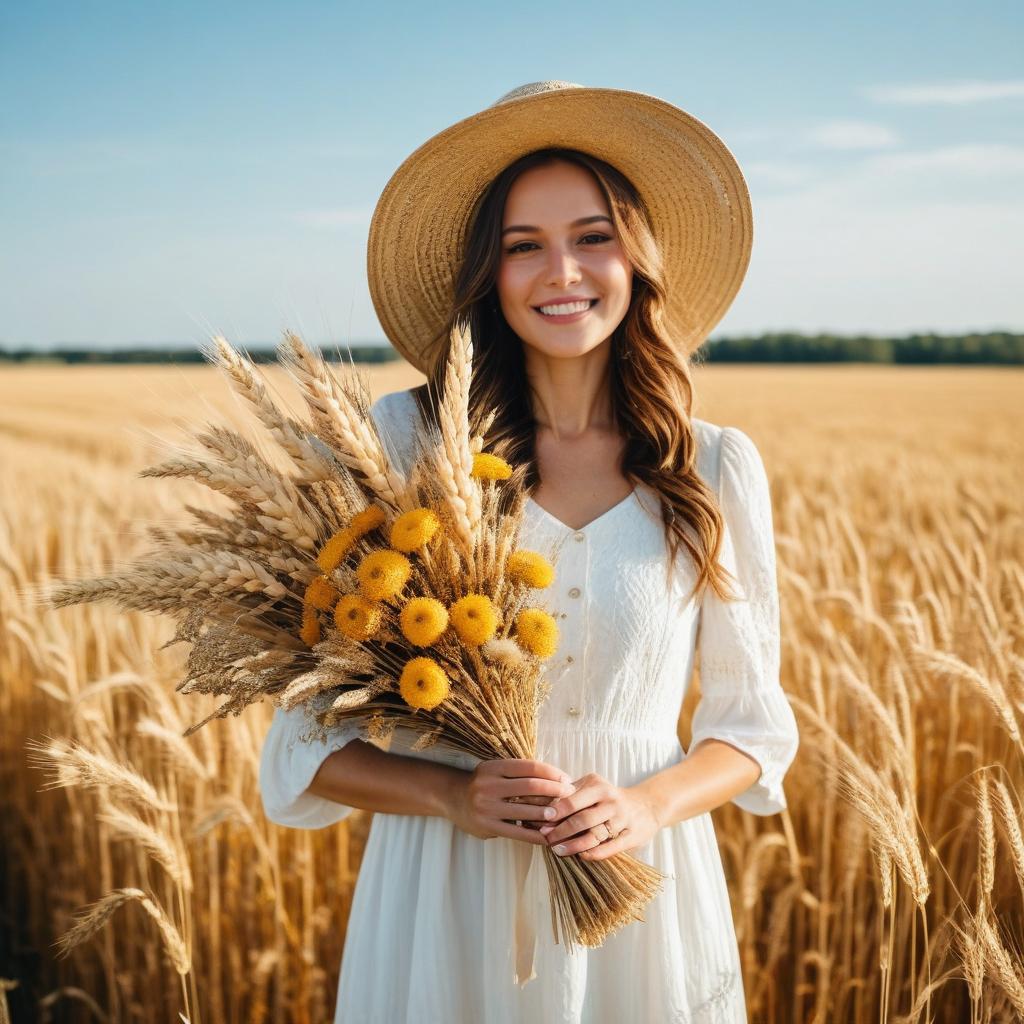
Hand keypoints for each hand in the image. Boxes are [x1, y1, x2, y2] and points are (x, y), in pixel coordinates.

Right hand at [446, 758, 575, 845]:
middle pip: (530, 786)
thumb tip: (556, 778)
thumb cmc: (485, 784)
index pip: (529, 766)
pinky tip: (548, 836)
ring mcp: (486, 807)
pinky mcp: (487, 826)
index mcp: (493, 767)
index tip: (567, 778)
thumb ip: (519, 773)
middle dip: (554, 790)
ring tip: (563, 814)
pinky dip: (535, 835)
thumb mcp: (497, 771)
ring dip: (548, 813)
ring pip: (526, 810)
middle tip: (570, 794)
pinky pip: (517, 832)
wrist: (454, 799)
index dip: (551, 772)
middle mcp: (488, 785)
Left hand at [537, 773, 661, 861]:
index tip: (541, 820)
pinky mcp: (632, 836)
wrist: (646, 805)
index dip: (556, 812)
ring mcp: (622, 819)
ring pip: (595, 835)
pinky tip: (581, 856)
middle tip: (546, 838)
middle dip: (561, 831)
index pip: (573, 800)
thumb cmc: (609, 796)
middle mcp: (612, 802)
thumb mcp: (593, 786)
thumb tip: (542, 802)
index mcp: (599, 787)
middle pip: (582, 819)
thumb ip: (571, 792)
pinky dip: (594, 853)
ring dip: (574, 845)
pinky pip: (610, 848)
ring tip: (558, 850)